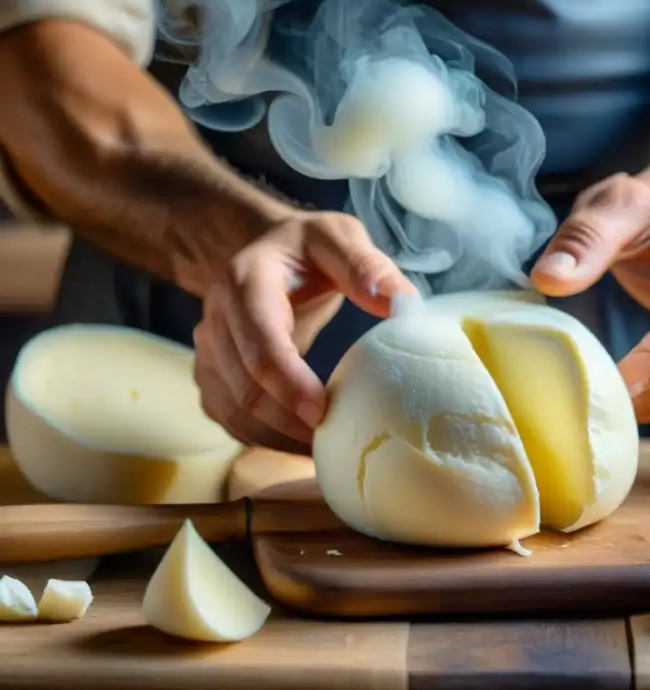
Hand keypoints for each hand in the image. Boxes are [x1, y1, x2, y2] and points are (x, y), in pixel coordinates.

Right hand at [193, 210, 417, 453]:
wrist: (262, 250)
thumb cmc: (304, 247)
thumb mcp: (337, 237)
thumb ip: (367, 265)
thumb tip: (402, 304)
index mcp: (247, 280)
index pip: (261, 340)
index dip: (288, 382)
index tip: (323, 412)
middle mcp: (217, 317)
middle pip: (245, 385)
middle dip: (288, 421)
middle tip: (337, 441)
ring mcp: (208, 348)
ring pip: (233, 410)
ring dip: (276, 438)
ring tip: (324, 452)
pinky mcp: (211, 373)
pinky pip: (228, 418)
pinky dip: (261, 438)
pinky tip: (299, 445)